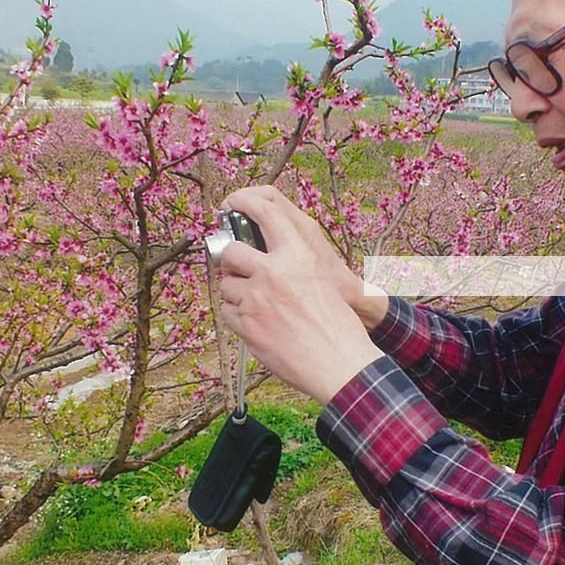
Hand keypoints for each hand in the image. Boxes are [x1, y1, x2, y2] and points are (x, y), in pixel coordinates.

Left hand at [217, 187, 385, 401]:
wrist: (338, 363)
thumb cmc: (336, 324)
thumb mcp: (321, 279)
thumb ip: (293, 263)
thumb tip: (264, 256)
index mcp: (299, 255)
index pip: (268, 212)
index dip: (246, 201)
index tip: (233, 201)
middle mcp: (275, 272)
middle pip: (232, 252)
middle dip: (231, 261)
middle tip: (240, 269)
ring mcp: (256, 298)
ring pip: (226, 285)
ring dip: (236, 293)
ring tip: (258, 306)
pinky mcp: (246, 324)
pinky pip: (227, 312)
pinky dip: (237, 317)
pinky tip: (258, 324)